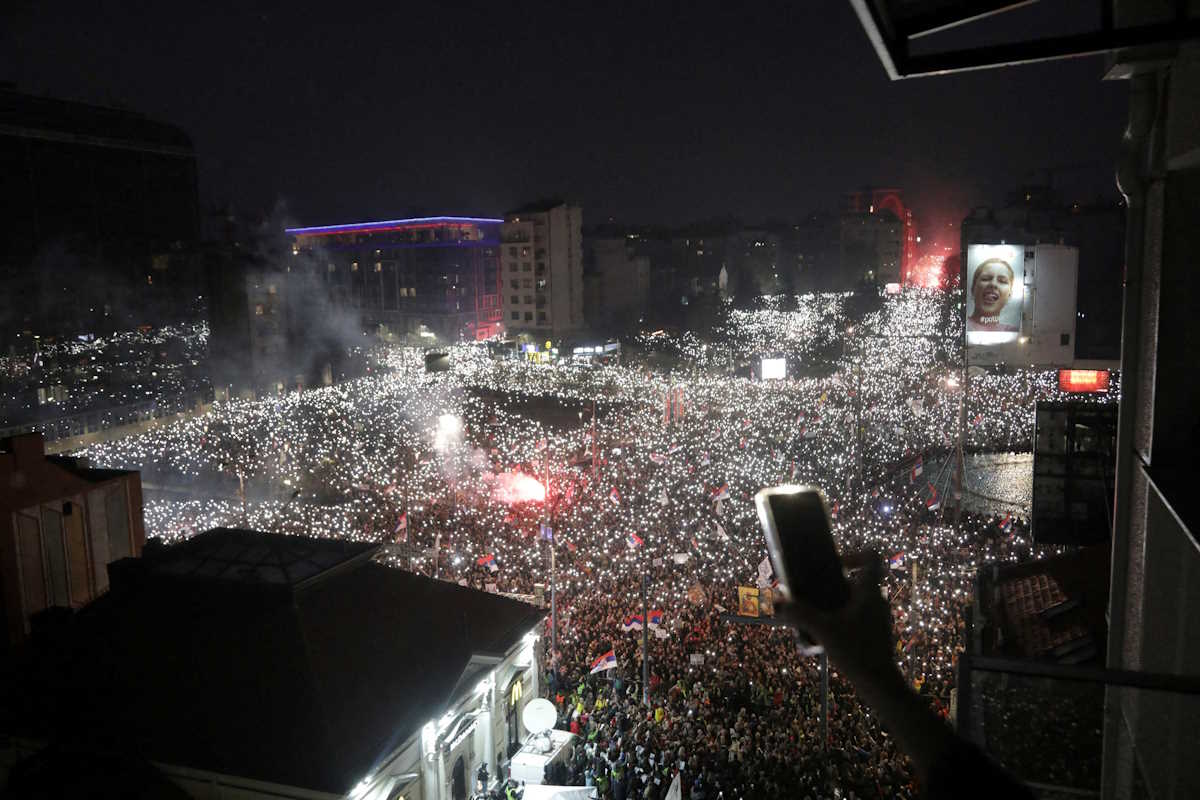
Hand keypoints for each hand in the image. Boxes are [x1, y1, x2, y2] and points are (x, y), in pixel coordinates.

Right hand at [775, 551, 904, 693]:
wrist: (881, 685)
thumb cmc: (857, 653)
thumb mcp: (824, 631)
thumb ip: (800, 614)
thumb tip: (777, 602)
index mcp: (870, 591)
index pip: (872, 557)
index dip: (854, 553)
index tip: (835, 565)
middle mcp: (877, 600)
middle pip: (858, 579)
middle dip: (834, 584)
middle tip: (815, 593)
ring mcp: (879, 617)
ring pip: (857, 599)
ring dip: (837, 603)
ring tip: (818, 616)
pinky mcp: (876, 633)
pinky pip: (859, 616)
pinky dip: (843, 618)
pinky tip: (828, 634)